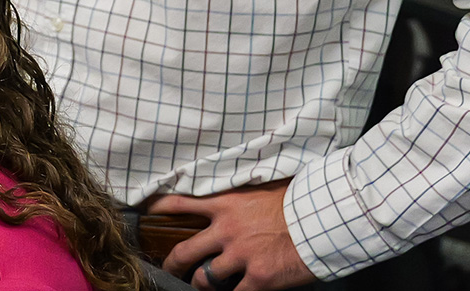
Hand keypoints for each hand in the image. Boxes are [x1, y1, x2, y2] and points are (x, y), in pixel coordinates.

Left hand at [150, 181, 315, 290]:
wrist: (322, 219)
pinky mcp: (258, 278)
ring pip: (204, 277)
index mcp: (225, 204)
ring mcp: (241, 256)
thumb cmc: (296, 201)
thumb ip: (239, 195)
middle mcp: (226, 231)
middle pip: (183, 250)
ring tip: (201, 285)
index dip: (158, 210)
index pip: (179, 204)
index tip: (147, 214)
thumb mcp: (260, 188)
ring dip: (201, 283)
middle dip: (172, 262)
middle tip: (169, 266)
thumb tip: (232, 192)